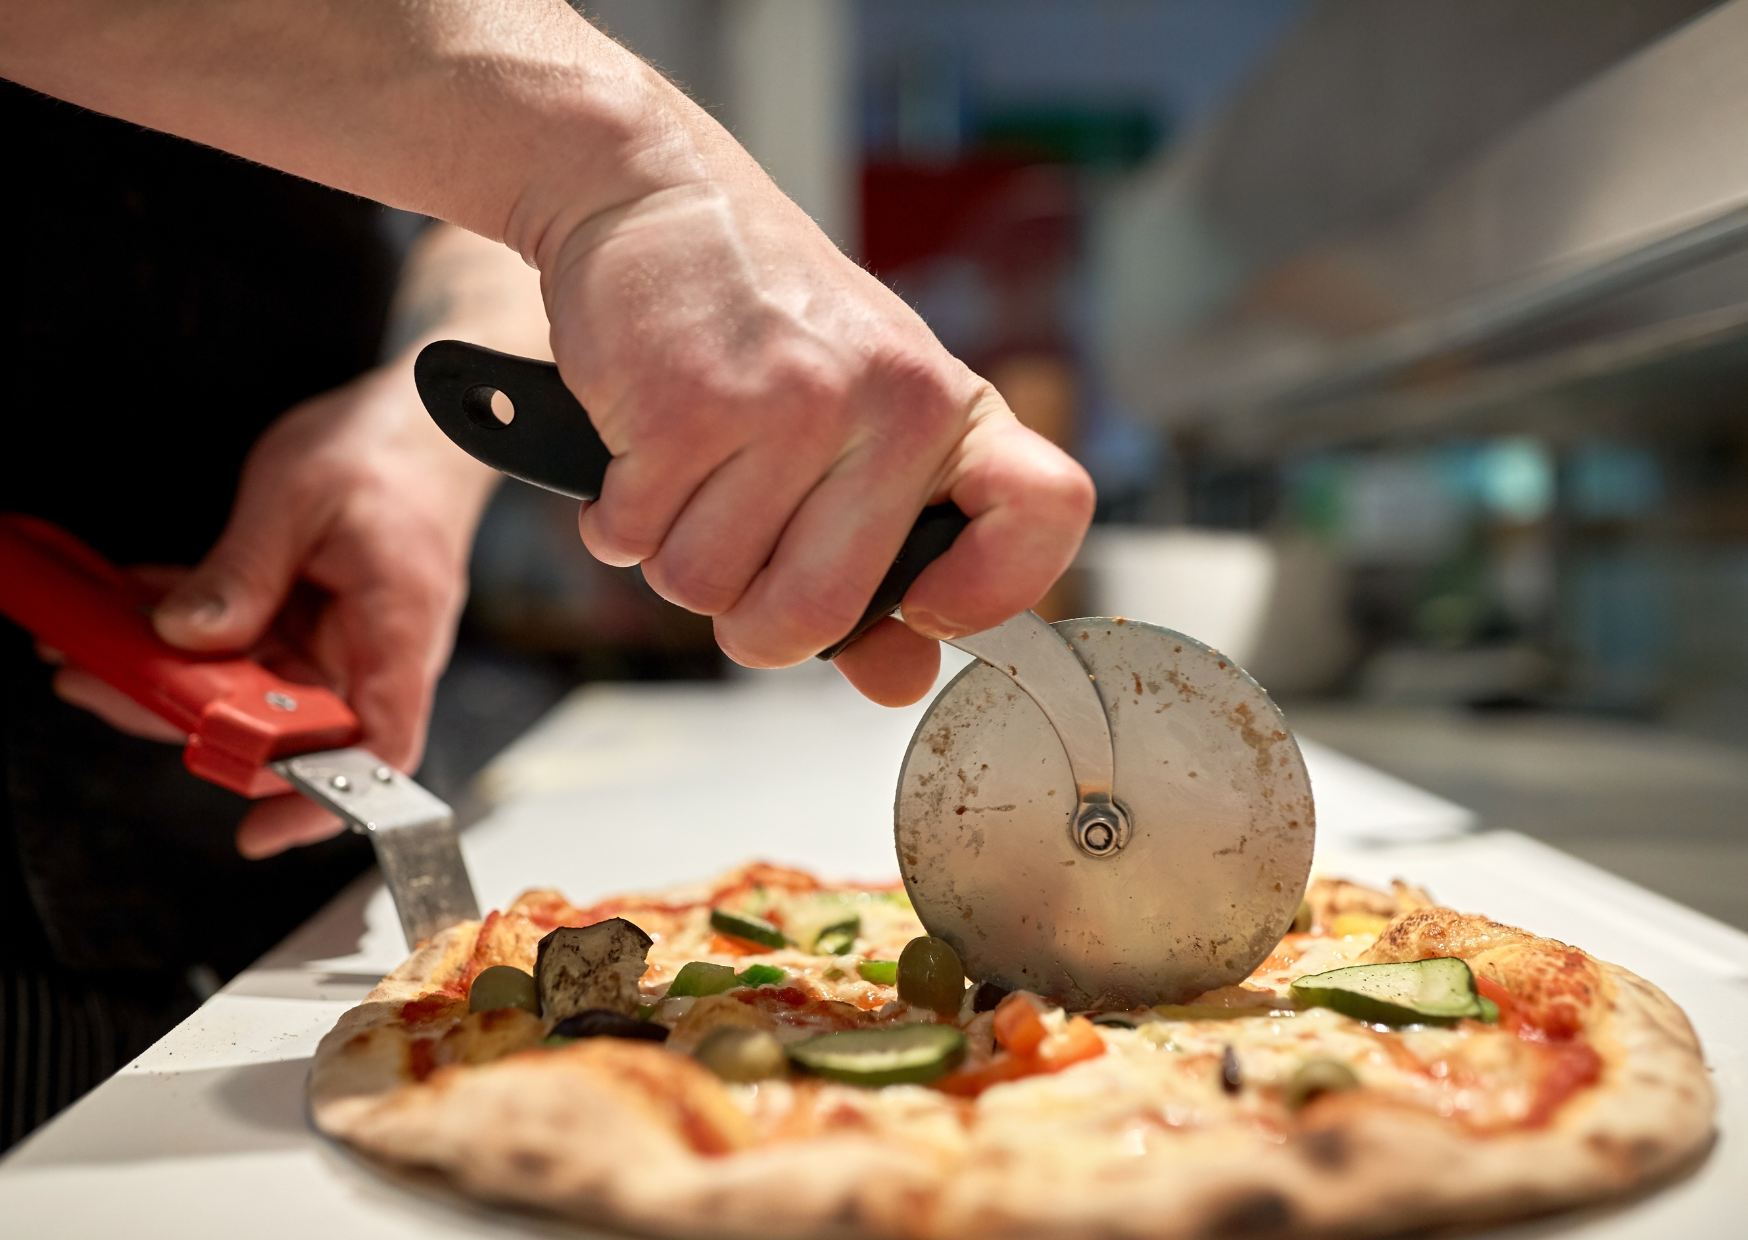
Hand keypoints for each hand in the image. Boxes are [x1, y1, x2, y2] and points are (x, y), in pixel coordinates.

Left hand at [54, 364, 498, 857]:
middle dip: (196, 725)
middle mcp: (377, 653)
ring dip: (178, 680)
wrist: (427, 426)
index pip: (382, 747)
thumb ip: (242, 570)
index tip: (261, 830)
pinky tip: (140, 610)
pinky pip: (250, 653)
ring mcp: (343, 644)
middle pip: (293, 730)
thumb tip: (186, 636)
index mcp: (400, 627)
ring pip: (258, 696)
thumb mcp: (298, 496)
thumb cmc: (391, 454)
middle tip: (107, 690)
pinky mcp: (313, 624)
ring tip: (97, 653)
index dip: (325, 800)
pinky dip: (192, 637)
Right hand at [541, 143, 1093, 708]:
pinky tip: (641, 448)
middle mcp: (889, 404)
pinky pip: (635, 543)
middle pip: (814, 616)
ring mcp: (790, 402)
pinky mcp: (687, 405)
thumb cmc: (765, 325)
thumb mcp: (857, 425)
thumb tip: (899, 682)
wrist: (657, 200)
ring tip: (688, 473)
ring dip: (675, 558)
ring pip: (707, 590)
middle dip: (752, 623)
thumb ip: (885, 565)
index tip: (926, 613)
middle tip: (738, 558)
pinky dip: (619, 519)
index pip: (1046, 514)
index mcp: (949, 410)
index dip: (993, 596)